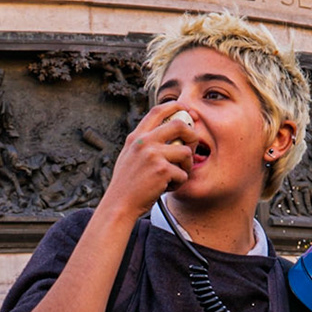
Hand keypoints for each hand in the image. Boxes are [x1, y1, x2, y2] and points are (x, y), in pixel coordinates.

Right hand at [98, 100, 197, 218]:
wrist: (119, 204)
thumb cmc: (128, 184)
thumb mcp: (130, 156)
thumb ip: (146, 143)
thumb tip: (171, 133)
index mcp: (136, 137)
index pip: (157, 111)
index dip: (174, 106)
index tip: (185, 109)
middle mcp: (144, 142)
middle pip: (178, 125)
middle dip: (191, 133)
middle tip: (192, 145)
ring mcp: (152, 155)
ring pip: (186, 152)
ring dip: (185, 166)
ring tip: (173, 177)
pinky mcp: (162, 170)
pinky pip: (183, 173)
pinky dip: (178, 183)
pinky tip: (165, 188)